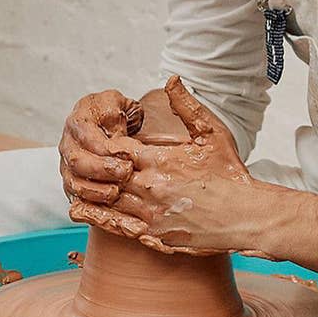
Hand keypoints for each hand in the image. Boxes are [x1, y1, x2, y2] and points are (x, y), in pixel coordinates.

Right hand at [59, 87, 147, 237]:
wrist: (106, 130)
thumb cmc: (115, 116)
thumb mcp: (118, 104)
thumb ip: (117, 110)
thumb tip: (117, 124)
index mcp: (77, 123)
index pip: (86, 137)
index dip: (106, 149)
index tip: (127, 157)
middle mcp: (68, 147)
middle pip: (77, 163)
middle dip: (101, 170)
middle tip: (125, 174)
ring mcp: (69, 170)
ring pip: (75, 186)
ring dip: (96, 193)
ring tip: (117, 195)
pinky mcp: (75, 190)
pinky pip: (82, 206)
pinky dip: (100, 215)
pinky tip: (119, 220)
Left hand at [64, 75, 270, 256]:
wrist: (247, 215)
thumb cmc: (230, 173)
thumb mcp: (211, 134)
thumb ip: (187, 107)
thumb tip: (171, 80)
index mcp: (159, 161)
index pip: (116, 149)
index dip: (103, 144)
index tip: (94, 139)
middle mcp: (150, 188)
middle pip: (106, 175)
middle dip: (92, 168)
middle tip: (74, 160)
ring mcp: (150, 214)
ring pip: (106, 202)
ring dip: (88, 192)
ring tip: (70, 183)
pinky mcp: (153, 236)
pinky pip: (116, 227)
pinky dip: (96, 218)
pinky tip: (79, 211)